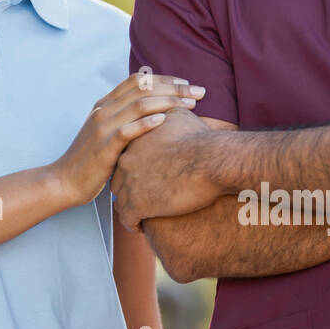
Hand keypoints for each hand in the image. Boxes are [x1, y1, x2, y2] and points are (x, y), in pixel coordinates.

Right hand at [51, 73, 204, 206]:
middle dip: (174, 87)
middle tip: (199, 91)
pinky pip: (127, 130)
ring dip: (168, 101)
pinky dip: (146, 123)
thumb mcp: (107, 133)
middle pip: (143, 89)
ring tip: (191, 103)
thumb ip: (125, 119)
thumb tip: (155, 114)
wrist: (65, 181)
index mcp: (105, 104)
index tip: (186, 82)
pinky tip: (165, 120)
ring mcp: (102, 127)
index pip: (137, 80)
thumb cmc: (92, 159)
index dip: (164, 78)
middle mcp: (103, 110)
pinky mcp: (104, 146)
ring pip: (138, 105)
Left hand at [111, 107, 233, 231]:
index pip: (123, 157)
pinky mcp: (137, 205)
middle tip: (137, 196)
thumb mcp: (181, 117)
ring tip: (138, 215)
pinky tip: (139, 227)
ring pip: (121, 201)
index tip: (139, 175)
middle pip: (118, 179)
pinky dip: (133, 224)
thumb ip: (170, 110)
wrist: (211, 160)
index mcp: (133, 141)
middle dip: (126, 188)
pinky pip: (128, 219)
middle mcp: (125, 161)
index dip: (131, 167)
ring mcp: (128, 184)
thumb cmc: (202, 140)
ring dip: (129, 208)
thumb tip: (175, 102)